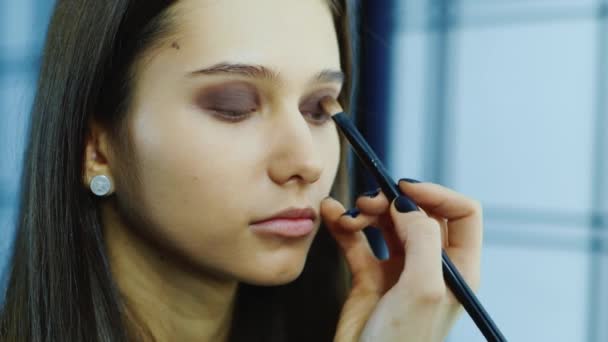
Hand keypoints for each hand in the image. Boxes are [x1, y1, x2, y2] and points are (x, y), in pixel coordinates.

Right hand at [320, 180, 482, 341]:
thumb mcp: (423, 288)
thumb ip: (422, 238)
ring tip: (346, 216)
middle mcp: (431, 265)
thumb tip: (406, 203)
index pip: (461, 214)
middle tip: (368, 203)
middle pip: (418, 213)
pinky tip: (332, 216)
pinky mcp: (369, 277)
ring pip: (386, 223)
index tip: (404, 188)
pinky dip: (345, 225)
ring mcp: (400, 270)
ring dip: (365, 212)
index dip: (436, 194)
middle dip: (392, 201)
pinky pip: (358, 240)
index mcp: (457, 268)